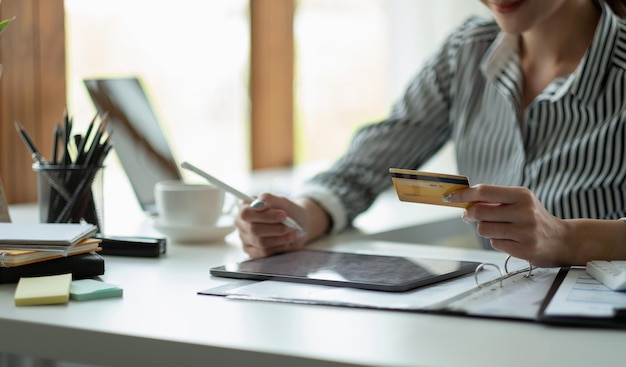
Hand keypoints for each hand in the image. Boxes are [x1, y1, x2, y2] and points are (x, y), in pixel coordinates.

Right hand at [236, 193, 306, 257]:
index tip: (283, 215)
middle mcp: (242, 223)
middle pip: (253, 229)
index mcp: (244, 207)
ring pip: (260, 242)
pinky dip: (278, 247)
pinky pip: (263, 253)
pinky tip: (286, 242)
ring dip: (279, 238)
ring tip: (292, 233)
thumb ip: (269, 199)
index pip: (246, 213)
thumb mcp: (281, 201)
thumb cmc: (288, 211)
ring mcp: (245, 238)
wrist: (298, 225)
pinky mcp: (253, 251)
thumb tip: (259, 203)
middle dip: (276, 228)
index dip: (264, 216)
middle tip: (291, 226)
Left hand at [446, 184, 569, 266]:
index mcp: (522, 195)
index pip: (484, 191)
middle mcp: (525, 211)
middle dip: (470, 215)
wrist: (562, 240)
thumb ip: (495, 200)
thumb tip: (464, 198)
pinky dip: (497, 241)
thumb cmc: (534, 218)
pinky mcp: (525, 249)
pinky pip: (495, 243)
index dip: (464, 194)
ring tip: (499, 228)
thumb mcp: (520, 201)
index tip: (450, 196)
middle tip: (469, 216)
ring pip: (484, 230)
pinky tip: (510, 240)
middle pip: (479, 212)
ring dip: (485, 229)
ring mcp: (525, 232)